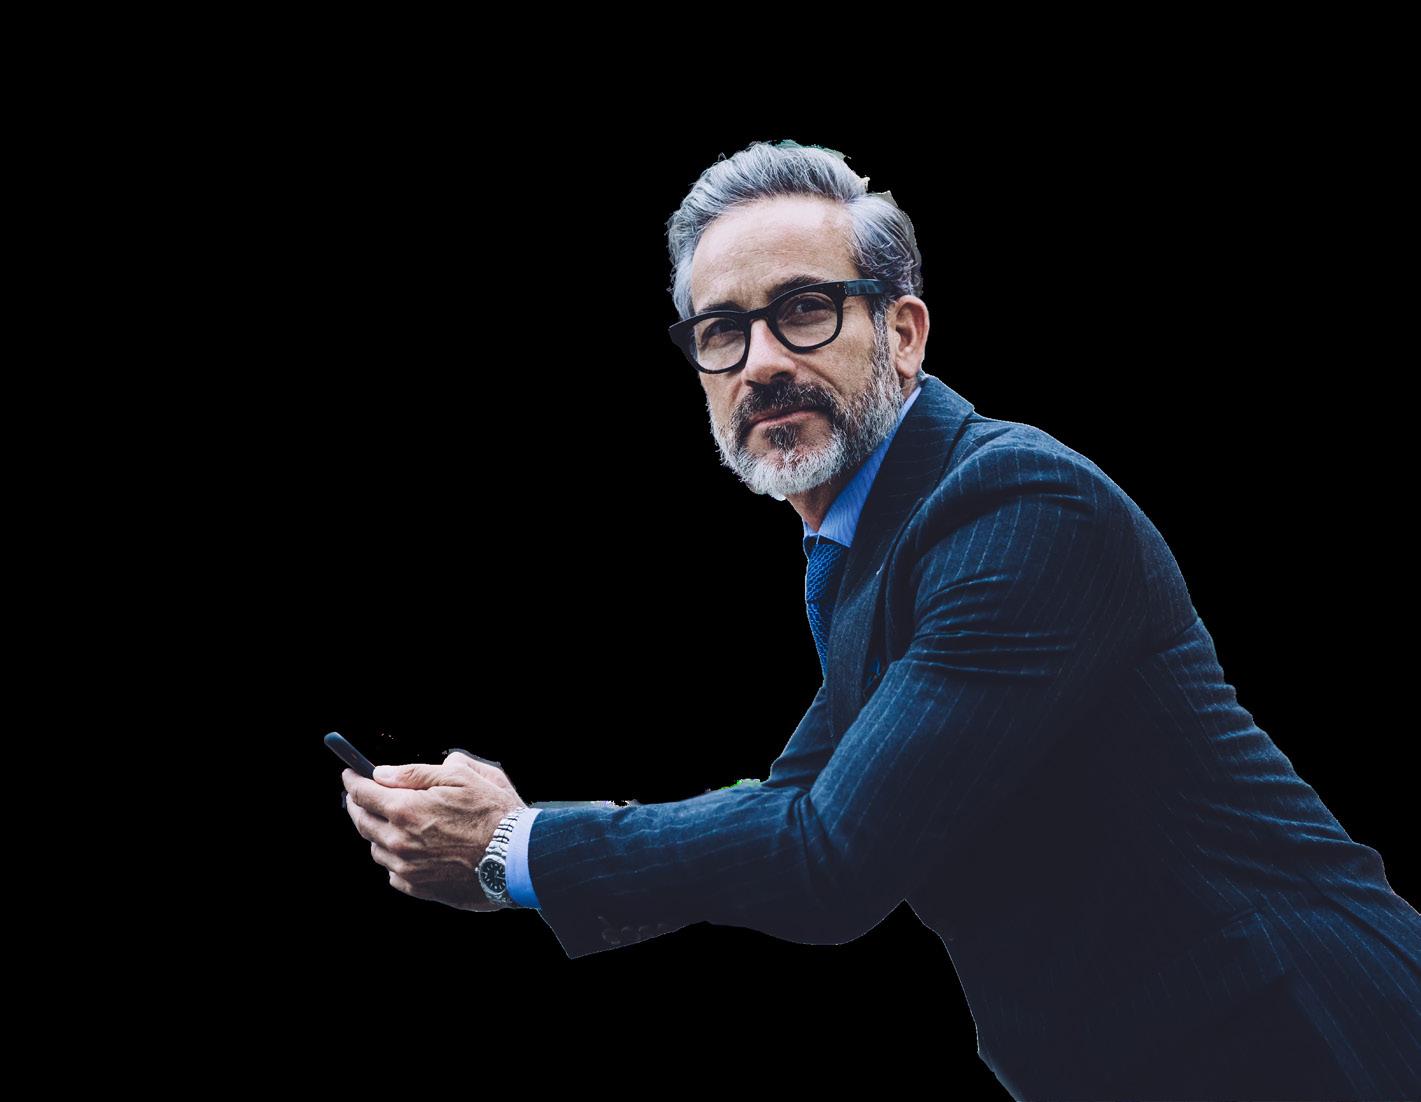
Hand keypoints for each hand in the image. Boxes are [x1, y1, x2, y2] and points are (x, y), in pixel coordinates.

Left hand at [342, 751, 527, 912]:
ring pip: (376, 848)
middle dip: (357, 805)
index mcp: (406, 809)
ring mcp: (407, 868)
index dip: (353, 780)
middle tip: (360, 795)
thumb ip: (417, 773)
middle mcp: (399, 841)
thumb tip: (384, 774)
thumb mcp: (462, 776)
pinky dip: (394, 857)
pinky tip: (410, 849)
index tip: (350, 773)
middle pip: (362, 821)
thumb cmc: (495, 812)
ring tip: (392, 822)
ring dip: (377, 832)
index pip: (362, 793)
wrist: (519, 859)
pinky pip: (393, 872)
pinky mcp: (419, 888)